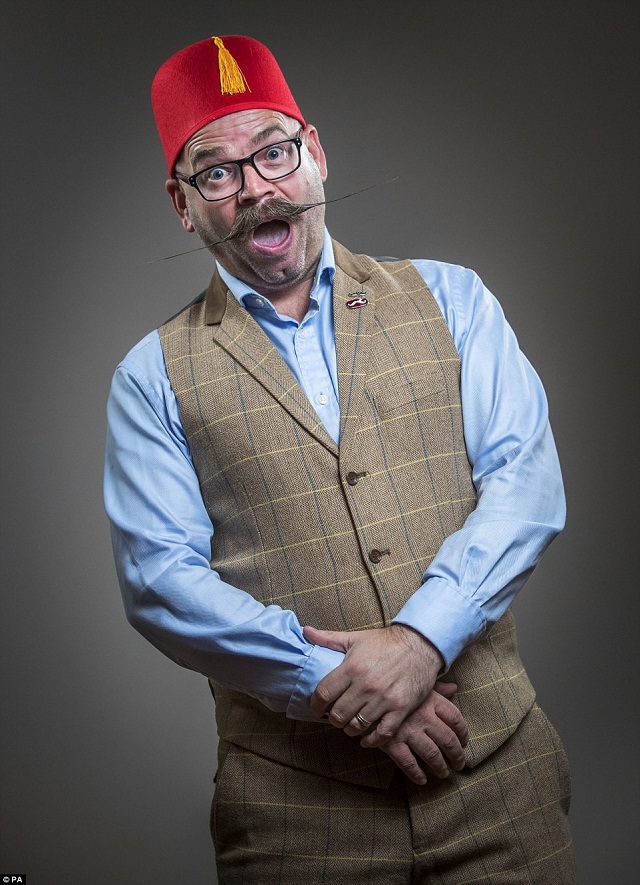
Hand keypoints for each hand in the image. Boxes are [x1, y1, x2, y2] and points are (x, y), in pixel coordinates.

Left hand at [304, 624, 443, 742]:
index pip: (324, 693)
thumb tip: (306, 631)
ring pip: (357, 726)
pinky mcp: (400, 709)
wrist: (420, 645)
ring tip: (350, 724)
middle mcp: (366, 686)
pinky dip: (371, 740)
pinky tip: (366, 739)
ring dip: (350, 729)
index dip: (315, 705)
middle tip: (335, 716)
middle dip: (333, 718)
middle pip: (338, 715)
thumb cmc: (386, 642)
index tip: (316, 707)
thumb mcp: (355, 638)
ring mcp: (384, 699)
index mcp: (352, 668)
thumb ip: (328, 638)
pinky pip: (382, 734)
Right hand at [361, 681, 467, 785]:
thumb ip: (437, 688)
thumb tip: (454, 687)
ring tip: (443, 773)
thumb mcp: (416, 682)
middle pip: (448, 740)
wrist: (363, 689)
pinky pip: (408, 763)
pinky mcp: (392, 742)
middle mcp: (423, 717)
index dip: (463, 733)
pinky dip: (416, 774)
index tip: (464, 741)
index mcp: (431, 701)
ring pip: (432, 755)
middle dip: (456, 755)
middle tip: (459, 764)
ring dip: (440, 767)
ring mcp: (408, 731)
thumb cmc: (393, 684)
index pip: (455, 719)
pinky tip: (421, 779)